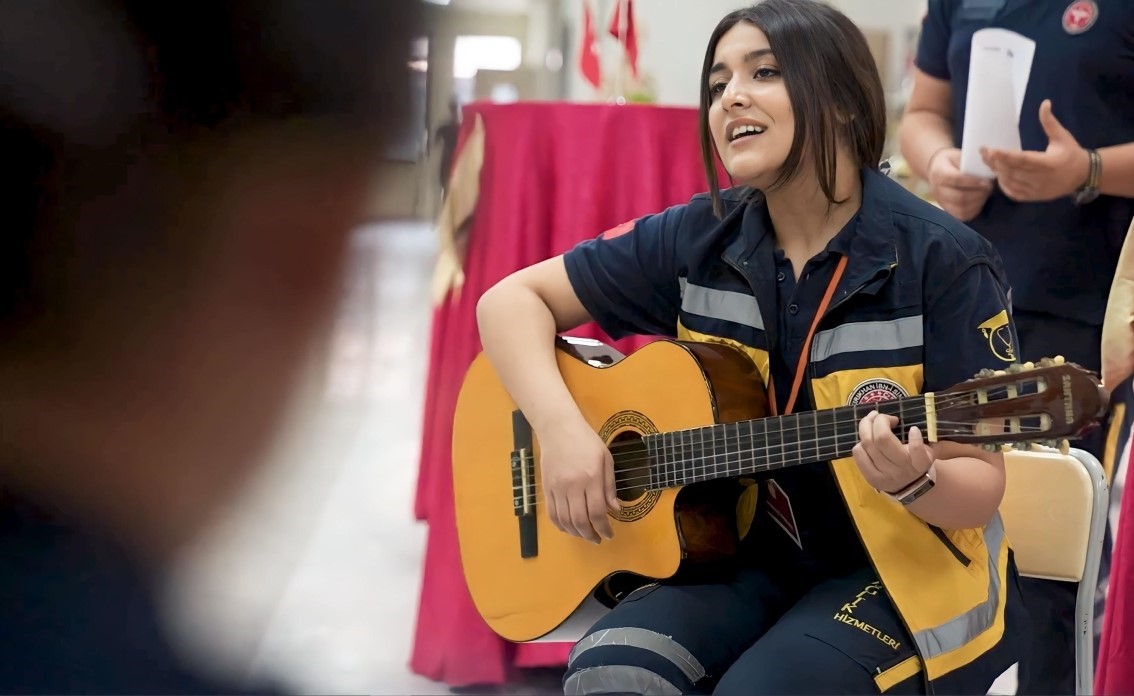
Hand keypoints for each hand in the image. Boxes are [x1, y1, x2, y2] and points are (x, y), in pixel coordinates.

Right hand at [539, 418, 620, 542]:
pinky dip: (560, 525)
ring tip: (585, 535)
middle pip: (580, 520)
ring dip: (576, 533)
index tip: (609, 534)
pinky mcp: (546, 488)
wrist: (558, 429)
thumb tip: (615, 509)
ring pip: (565, 520)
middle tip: (598, 539)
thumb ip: (610, 486)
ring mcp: (557, 488)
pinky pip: (552, 513)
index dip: (604, 528)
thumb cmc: (586, 441)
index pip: (598, 511)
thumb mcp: (605, 459)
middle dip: (590, 535)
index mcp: (591, 477)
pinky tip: (569, 528)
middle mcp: (573, 485)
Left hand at [852, 411, 936, 494]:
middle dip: (880, 421)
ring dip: (866, 426)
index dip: (914, 438)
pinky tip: (867, 437)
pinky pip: (858, 453)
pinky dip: (860, 441)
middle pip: (882, 439)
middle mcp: (902, 470)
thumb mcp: (928, 452)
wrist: (909, 486)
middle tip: (880, 415)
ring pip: (867, 444)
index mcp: (920, 463)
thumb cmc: (916, 461)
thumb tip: (915, 427)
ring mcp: (884, 475)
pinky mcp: (870, 477)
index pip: (917, 450)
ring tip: (871, 419)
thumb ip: (927, 439)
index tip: (913, 428)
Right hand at [926, 147, 993, 220]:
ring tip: (985, 194)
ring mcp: (941, 201)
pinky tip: (979, 202)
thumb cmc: (951, 162)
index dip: (973, 182)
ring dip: (978, 202)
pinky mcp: (946, 209)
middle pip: (959, 197)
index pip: (956, 180)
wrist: (936, 170)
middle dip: (978, 193)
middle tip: (989, 188)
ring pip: (961, 208)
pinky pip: (961, 215)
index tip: (986, 181)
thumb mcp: (958, 156)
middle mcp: (937, 189)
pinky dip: (973, 210)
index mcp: (939, 173)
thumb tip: (987, 170)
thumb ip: (969, 163)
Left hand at [980, 99, 1089, 201]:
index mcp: (1049, 163)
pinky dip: (1004, 185)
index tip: (990, 150)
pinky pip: (1014, 193)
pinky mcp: (1033, 197)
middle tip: (983, 152)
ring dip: (998, 172)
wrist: (1082, 176)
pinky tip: (998, 175)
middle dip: (995, 162)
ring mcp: (1036, 189)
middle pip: (1012, 171)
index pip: (1022, 159)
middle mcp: (1041, 178)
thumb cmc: (1071, 154)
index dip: (1005, 155)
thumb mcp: (1062, 136)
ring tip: (988, 161)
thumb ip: (1050, 122)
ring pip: (1011, 182)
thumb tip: (1044, 103)